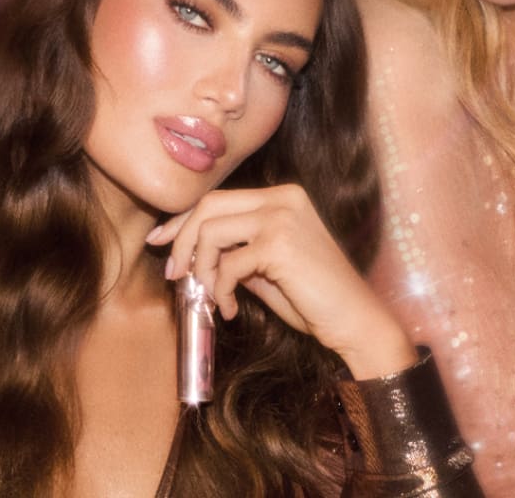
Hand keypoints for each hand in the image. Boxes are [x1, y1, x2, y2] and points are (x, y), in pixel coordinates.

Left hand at [147, 184, 416, 378]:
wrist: (354, 319)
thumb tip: (188, 254)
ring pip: (210, 232)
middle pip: (208, 206)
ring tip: (210, 297)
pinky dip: (220, 291)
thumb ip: (235, 251)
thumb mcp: (266, 267)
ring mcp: (283, 218)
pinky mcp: (280, 244)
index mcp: (283, 197)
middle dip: (181, 242)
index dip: (182, 220)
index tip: (161, 243)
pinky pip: (227, 265)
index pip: (217, 198)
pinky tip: (231, 309)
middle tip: (175, 277)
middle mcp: (284, 198)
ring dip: (200, 269)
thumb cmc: (313, 297)